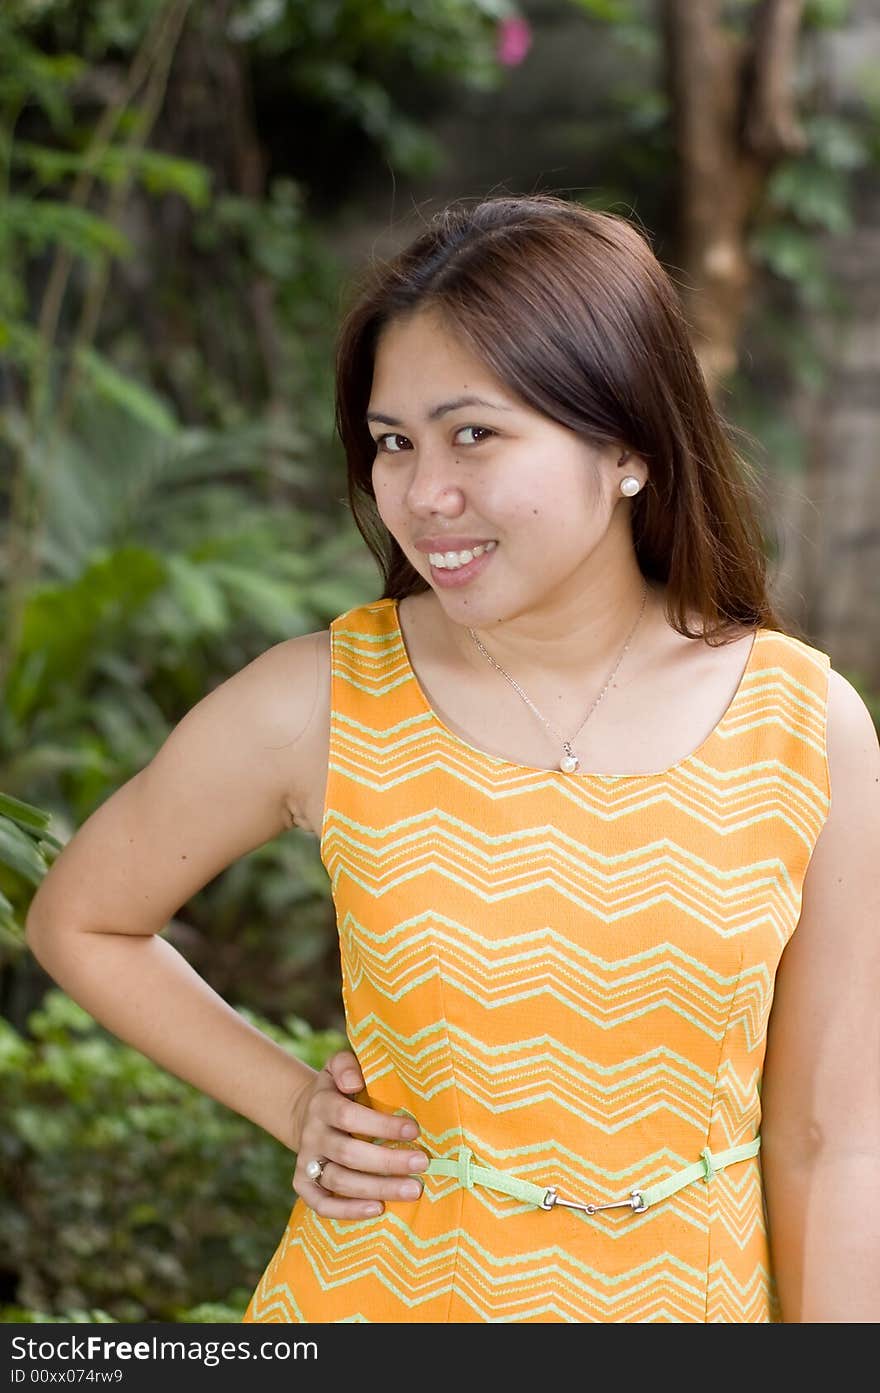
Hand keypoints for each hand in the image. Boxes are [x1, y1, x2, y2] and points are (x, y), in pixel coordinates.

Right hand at [291, 1049, 426, 1219]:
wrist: (309, 1112)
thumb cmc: (340, 1088)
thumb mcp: (339, 1066)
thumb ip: (347, 1065)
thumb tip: (354, 1082)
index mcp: (322, 1104)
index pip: (348, 1116)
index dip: (381, 1125)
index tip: (414, 1130)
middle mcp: (312, 1134)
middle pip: (348, 1153)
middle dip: (388, 1161)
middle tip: (422, 1164)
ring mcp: (306, 1162)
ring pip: (339, 1181)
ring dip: (377, 1188)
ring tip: (412, 1190)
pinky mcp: (303, 1184)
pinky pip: (322, 1204)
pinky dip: (348, 1210)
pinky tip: (378, 1209)